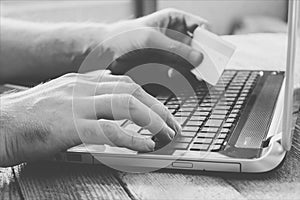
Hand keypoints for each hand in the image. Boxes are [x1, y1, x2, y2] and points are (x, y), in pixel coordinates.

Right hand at [0, 70, 179, 166]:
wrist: (0, 124)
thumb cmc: (30, 115)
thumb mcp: (62, 96)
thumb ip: (87, 94)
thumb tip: (110, 95)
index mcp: (82, 82)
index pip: (124, 83)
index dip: (148, 97)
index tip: (161, 110)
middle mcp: (82, 89)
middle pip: (131, 91)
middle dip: (156, 107)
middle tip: (171, 124)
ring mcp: (77, 106)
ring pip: (125, 105)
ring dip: (151, 120)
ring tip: (165, 134)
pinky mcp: (71, 127)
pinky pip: (109, 131)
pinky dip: (132, 139)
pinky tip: (145, 147)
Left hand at [104, 9, 207, 74]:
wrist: (106, 51)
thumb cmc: (125, 36)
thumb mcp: (151, 39)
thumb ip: (175, 48)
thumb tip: (199, 57)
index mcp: (176, 20)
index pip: (202, 27)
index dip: (210, 39)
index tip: (214, 53)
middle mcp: (177, 36)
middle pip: (199, 47)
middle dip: (203, 59)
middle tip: (207, 71)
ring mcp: (172, 53)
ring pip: (191, 63)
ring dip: (190, 70)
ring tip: (185, 75)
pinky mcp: (165, 66)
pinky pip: (179, 72)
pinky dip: (179, 76)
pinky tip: (170, 76)